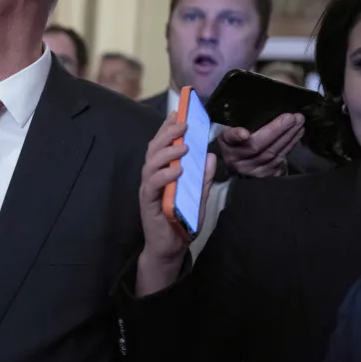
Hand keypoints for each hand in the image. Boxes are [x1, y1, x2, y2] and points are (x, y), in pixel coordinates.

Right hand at [136, 112, 216, 295]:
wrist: (171, 248)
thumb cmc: (182, 221)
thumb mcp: (199, 196)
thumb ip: (204, 178)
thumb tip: (212, 156)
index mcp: (163, 172)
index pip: (162, 144)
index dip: (168, 127)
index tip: (178, 113)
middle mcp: (152, 177)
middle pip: (154, 149)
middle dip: (167, 133)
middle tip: (183, 123)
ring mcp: (148, 189)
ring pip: (151, 163)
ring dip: (167, 152)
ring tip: (183, 145)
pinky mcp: (147, 202)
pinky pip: (153, 184)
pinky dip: (164, 174)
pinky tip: (177, 169)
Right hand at [217, 113, 304, 177]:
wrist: (240, 160)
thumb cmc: (236, 141)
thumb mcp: (230, 132)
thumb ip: (234, 129)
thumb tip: (246, 129)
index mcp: (227, 147)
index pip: (230, 140)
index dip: (236, 136)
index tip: (244, 134)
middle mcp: (238, 162)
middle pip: (258, 147)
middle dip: (277, 131)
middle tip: (292, 117)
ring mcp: (253, 171)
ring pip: (273, 154)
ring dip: (289, 137)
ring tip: (299, 122)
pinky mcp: (267, 175)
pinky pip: (281, 160)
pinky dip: (290, 145)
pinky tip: (297, 134)